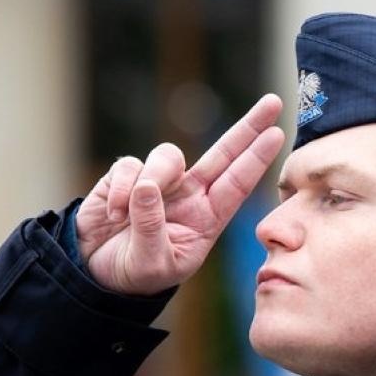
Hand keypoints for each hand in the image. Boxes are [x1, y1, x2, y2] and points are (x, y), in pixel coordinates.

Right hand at [77, 94, 284, 296]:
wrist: (97, 273)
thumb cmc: (135, 273)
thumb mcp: (151, 263)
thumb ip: (151, 229)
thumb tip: (147, 186)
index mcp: (206, 219)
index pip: (237, 184)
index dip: (256, 159)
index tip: (278, 133)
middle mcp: (189, 195)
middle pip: (223, 153)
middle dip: (247, 128)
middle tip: (273, 102)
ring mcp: (160, 182)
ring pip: (168, 156)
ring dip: (153, 179)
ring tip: (127, 216)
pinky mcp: (128, 176)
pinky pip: (129, 166)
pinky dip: (119, 190)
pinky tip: (113, 214)